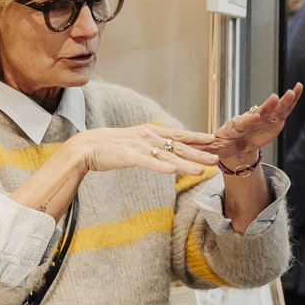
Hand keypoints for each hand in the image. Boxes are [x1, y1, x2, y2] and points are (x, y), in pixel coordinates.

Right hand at [61, 123, 218, 178]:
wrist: (87, 146)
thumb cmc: (114, 146)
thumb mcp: (139, 142)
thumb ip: (156, 145)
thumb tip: (172, 150)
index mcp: (152, 132)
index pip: (179, 135)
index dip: (197, 138)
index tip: (214, 141)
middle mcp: (149, 137)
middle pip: (179, 146)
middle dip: (199, 152)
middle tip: (217, 158)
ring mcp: (139, 147)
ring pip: (168, 157)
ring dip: (186, 164)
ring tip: (202, 170)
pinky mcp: (129, 157)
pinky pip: (148, 163)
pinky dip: (161, 167)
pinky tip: (173, 172)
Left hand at [207, 85, 302, 170]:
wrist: (238, 144)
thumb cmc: (226, 144)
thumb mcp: (216, 147)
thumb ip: (209, 148)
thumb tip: (195, 150)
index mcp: (237, 126)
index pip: (243, 122)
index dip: (248, 120)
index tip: (254, 117)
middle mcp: (252, 119)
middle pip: (261, 112)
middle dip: (267, 106)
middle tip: (274, 98)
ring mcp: (265, 118)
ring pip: (274, 109)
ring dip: (283, 101)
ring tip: (292, 91)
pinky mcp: (275, 120)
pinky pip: (285, 109)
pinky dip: (293, 99)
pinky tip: (298, 88)